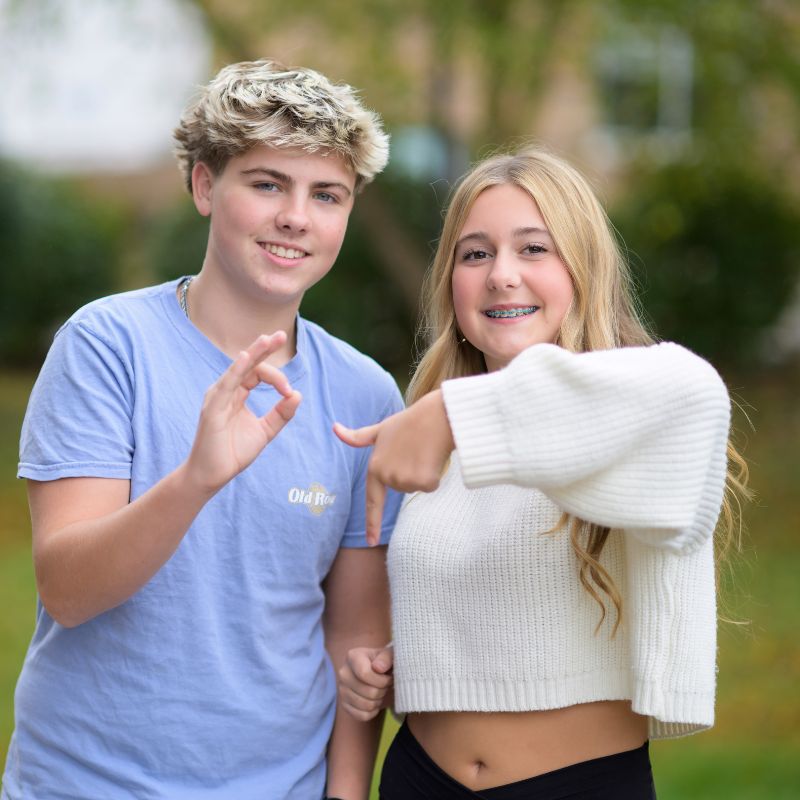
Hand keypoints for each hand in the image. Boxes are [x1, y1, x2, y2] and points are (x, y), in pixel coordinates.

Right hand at [185, 333, 301, 493]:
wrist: (213, 475)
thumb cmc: (233, 452)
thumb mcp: (265, 431)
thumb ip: (281, 414)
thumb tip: (297, 394)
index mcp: (238, 394)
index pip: (258, 373)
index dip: (277, 378)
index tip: (289, 392)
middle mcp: (226, 391)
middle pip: (247, 363)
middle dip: (264, 348)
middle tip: (281, 335)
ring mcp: (217, 398)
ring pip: (237, 369)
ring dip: (254, 353)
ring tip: (268, 340)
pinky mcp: (212, 409)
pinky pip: (225, 385)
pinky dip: (236, 371)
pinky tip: (246, 359)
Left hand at [334, 390, 454, 543]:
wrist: (436, 416)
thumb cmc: (409, 422)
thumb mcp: (381, 429)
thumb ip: (358, 436)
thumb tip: (334, 428)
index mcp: (375, 467)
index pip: (372, 501)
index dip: (372, 523)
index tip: (371, 542)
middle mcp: (388, 477)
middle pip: (403, 487)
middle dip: (410, 472)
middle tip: (414, 451)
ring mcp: (405, 480)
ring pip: (417, 486)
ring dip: (423, 472)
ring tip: (423, 451)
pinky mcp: (423, 482)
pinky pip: (430, 486)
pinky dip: (434, 474)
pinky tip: (433, 457)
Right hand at [338, 645, 393, 721]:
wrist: (381, 674)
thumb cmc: (386, 663)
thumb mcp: (390, 655)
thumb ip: (387, 657)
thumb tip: (378, 668)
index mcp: (352, 657)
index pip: (364, 674)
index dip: (382, 680)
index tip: (389, 677)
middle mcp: (343, 673)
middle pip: (368, 692)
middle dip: (383, 691)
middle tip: (386, 685)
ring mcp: (342, 690)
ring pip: (366, 705)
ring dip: (379, 701)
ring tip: (381, 692)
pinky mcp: (344, 704)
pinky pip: (362, 716)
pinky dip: (373, 712)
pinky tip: (375, 702)